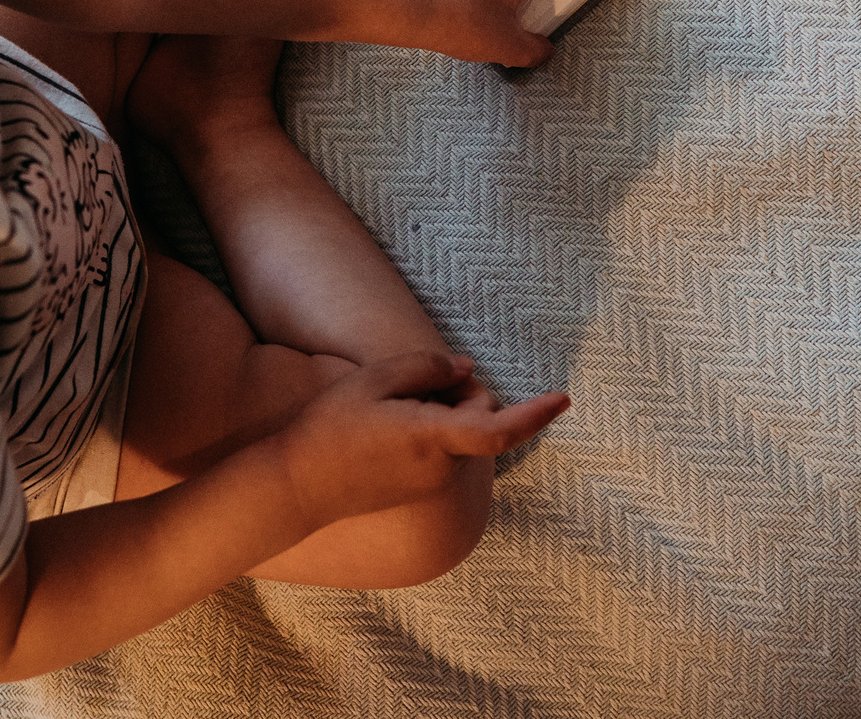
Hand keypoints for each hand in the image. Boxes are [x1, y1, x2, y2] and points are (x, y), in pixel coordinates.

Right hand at [273, 351, 568, 531]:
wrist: (297, 487)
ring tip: (391, 408)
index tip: (563, 399)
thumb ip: (426, 367)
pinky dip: (430, 433)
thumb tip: (465, 370)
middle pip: (478, 418)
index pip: (499, 429)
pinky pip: (442, 453)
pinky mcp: (419, 492)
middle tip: (416, 381)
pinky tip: (387, 427)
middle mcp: (441, 468)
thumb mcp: (373, 380)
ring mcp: (432, 485)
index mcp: (432, 438)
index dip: (535, 414)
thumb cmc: (330, 429)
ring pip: (460, 435)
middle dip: (463, 394)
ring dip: (443, 413)